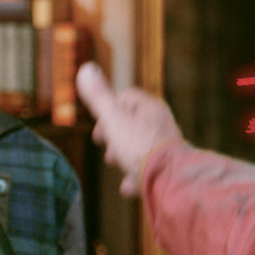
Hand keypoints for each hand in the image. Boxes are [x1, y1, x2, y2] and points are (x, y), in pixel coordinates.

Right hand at [76, 61, 182, 195]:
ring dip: (124, 154)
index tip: (98, 122)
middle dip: (115, 133)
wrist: (169, 179)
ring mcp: (167, 147)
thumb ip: (99, 97)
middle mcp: (162, 124)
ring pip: (141, 146)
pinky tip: (127, 186)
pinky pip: (149, 170)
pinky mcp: (169, 169)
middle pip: (133, 122)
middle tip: (104, 142)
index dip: (108, 107)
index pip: (127, 97)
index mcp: (150, 108)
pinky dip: (135, 176)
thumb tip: (86, 68)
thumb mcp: (113, 119)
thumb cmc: (140, 146)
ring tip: (115, 163)